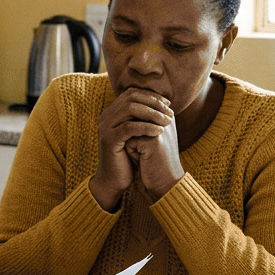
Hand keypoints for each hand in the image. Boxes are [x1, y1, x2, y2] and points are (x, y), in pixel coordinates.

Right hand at [91, 87, 178, 208]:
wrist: (114, 181)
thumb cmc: (129, 158)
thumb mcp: (137, 135)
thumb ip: (143, 118)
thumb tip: (164, 103)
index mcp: (111, 113)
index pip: (132, 93)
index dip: (151, 96)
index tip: (168, 103)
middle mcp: (105, 117)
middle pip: (131, 97)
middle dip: (153, 102)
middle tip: (169, 111)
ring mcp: (105, 127)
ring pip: (130, 109)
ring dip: (152, 113)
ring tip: (167, 121)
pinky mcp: (109, 140)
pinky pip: (129, 127)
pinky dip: (146, 127)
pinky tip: (159, 132)